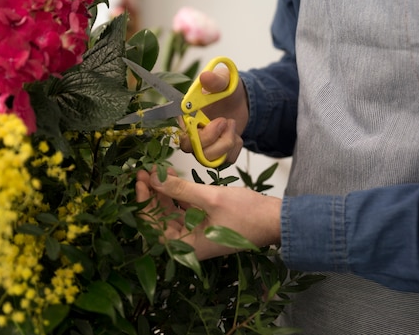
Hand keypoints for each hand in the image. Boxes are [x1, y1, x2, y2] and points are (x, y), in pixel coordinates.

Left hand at [136, 169, 281, 259]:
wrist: (276, 220)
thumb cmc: (246, 213)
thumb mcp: (210, 199)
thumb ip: (180, 190)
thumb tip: (152, 178)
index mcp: (187, 247)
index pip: (153, 229)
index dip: (143, 205)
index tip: (141, 182)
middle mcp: (188, 243)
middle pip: (159, 220)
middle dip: (151, 195)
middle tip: (145, 172)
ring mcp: (196, 233)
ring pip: (170, 213)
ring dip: (163, 193)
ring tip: (157, 170)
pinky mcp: (204, 223)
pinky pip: (183, 210)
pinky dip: (177, 194)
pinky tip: (173, 176)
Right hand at [179, 65, 247, 162]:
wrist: (243, 100)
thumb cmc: (227, 89)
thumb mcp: (224, 81)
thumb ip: (215, 80)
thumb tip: (205, 77)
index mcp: (187, 118)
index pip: (182, 136)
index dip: (194, 134)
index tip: (205, 121)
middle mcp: (193, 135)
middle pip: (195, 150)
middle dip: (212, 138)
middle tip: (224, 120)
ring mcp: (205, 147)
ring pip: (210, 158)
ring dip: (226, 142)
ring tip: (231, 124)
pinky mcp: (219, 153)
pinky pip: (225, 160)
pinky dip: (235, 148)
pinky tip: (236, 135)